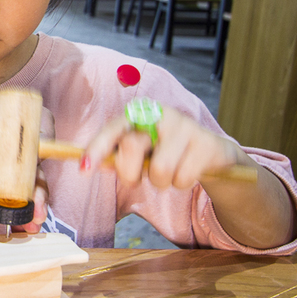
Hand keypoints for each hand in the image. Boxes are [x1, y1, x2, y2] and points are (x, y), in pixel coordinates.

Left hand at [0, 102, 53, 231]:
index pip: (26, 120)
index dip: (40, 139)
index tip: (36, 167)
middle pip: (33, 156)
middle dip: (37, 182)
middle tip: (34, 207)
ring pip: (26, 181)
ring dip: (31, 202)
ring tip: (30, 222)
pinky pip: (12, 199)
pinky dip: (18, 213)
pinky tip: (20, 227)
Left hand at [83, 103, 241, 189]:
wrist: (212, 153)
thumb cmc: (166, 152)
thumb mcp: (141, 151)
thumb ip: (117, 156)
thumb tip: (87, 164)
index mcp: (138, 114)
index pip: (112, 130)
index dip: (97, 148)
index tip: (84, 170)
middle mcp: (160, 114)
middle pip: (132, 148)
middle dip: (131, 174)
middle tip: (140, 177)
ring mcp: (185, 126)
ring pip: (160, 170)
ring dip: (161, 182)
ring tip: (169, 173)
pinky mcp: (206, 143)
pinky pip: (183, 178)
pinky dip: (182, 183)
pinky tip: (188, 171)